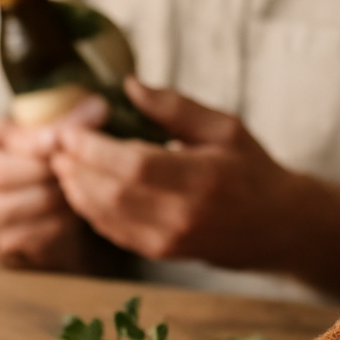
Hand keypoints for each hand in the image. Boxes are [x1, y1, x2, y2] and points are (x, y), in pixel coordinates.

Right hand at [0, 96, 109, 271]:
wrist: (24, 200)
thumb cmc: (33, 158)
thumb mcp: (42, 134)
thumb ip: (67, 122)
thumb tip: (98, 108)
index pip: (21, 144)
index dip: (47, 143)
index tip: (63, 141)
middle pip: (31, 175)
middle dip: (59, 171)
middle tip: (80, 166)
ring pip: (40, 203)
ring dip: (66, 194)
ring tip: (77, 185)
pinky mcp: (6, 242)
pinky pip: (46, 231)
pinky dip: (65, 220)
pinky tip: (71, 208)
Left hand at [50, 78, 339, 298]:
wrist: (281, 227)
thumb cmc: (253, 170)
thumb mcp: (223, 127)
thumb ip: (174, 107)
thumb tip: (129, 85)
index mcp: (201, 177)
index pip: (132, 165)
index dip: (93, 149)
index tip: (71, 129)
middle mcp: (183, 214)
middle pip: (110, 192)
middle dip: (75, 166)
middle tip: (57, 142)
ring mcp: (170, 240)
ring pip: (105, 216)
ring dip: (75, 188)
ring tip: (63, 162)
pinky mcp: (162, 253)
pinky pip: (113, 232)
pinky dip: (89, 209)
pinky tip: (80, 188)